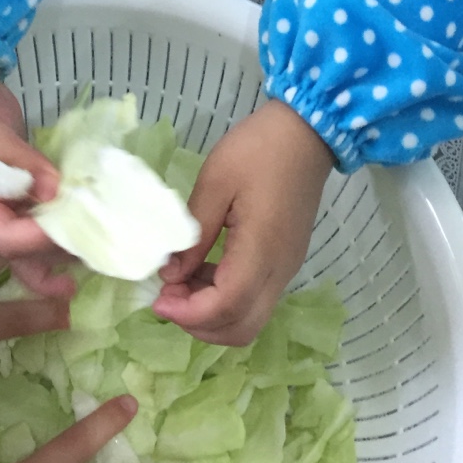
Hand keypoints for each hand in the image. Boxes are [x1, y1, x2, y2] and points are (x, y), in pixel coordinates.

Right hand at [0, 61, 73, 297]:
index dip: (35, 238)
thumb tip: (54, 191)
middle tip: (92, 249)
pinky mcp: (21, 194)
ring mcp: (3, 207)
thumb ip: (19, 160)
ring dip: (61, 246)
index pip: (2, 237)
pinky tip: (88, 227)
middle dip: (53, 253)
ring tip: (96, 246)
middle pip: (19, 251)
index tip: (69, 224)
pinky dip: (63, 223)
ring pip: (33, 242)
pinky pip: (42, 217)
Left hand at [152, 99, 333, 344]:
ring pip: (250, 318)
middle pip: (242, 328)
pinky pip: (256, 298)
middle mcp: (279, 271)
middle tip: (167, 297)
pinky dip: (226, 299)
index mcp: (261, 251)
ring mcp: (286, 269)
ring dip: (211, 314)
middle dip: (198, 324)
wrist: (305, 133)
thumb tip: (170, 275)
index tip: (157, 299)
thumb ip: (192, 234)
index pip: (226, 307)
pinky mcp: (286, 261)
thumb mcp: (215, 182)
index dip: (188, 313)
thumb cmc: (257, 150)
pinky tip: (202, 271)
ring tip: (179, 283)